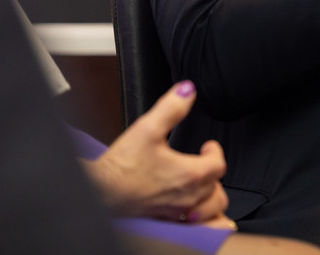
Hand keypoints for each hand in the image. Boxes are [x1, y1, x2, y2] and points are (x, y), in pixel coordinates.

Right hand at [84, 80, 230, 223]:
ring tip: (202, 185)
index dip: (215, 151)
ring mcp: (177, 212)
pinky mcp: (165, 221)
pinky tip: (195, 213)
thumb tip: (187, 91)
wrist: (100, 193)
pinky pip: (197, 228)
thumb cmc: (122, 166)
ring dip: (211, 195)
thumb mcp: (147, 128)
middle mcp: (187, 197)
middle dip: (212, 170)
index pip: (218, 164)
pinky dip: (203, 221)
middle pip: (216, 185)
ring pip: (210, 209)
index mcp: (189, 174)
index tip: (207, 146)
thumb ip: (171, 108)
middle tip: (203, 160)